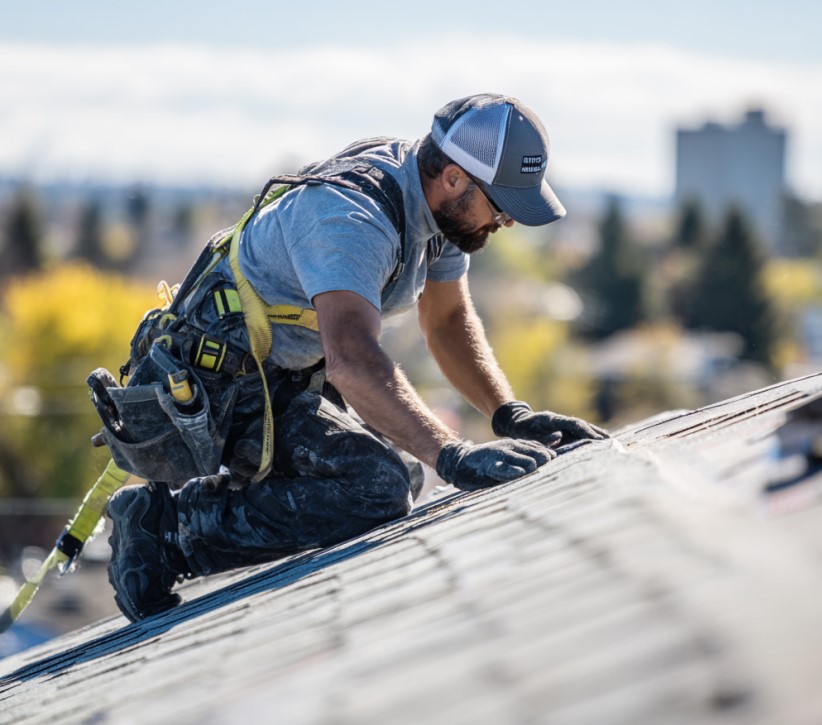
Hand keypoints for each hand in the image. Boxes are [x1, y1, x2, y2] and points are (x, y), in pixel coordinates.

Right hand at [436, 439, 554, 490]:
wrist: (461, 461)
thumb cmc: (490, 461)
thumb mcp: (510, 455)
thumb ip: (529, 453)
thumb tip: (552, 451)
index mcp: (515, 446)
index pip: (534, 447)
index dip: (545, 451)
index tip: (556, 457)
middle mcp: (508, 448)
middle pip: (527, 450)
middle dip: (539, 455)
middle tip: (551, 460)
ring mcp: (497, 456)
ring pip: (514, 457)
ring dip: (525, 461)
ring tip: (535, 466)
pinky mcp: (487, 465)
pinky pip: (499, 468)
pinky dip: (508, 470)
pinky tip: (517, 473)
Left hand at [492, 401, 608, 446]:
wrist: (516, 422)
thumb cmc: (521, 431)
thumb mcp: (529, 434)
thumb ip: (543, 437)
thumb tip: (558, 437)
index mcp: (553, 419)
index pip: (574, 424)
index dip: (586, 431)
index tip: (596, 439)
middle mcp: (560, 420)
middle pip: (582, 424)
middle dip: (595, 432)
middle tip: (609, 441)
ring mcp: (562, 423)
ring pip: (582, 427)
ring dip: (595, 433)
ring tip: (609, 441)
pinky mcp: (562, 428)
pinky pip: (578, 431)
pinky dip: (588, 435)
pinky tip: (598, 441)